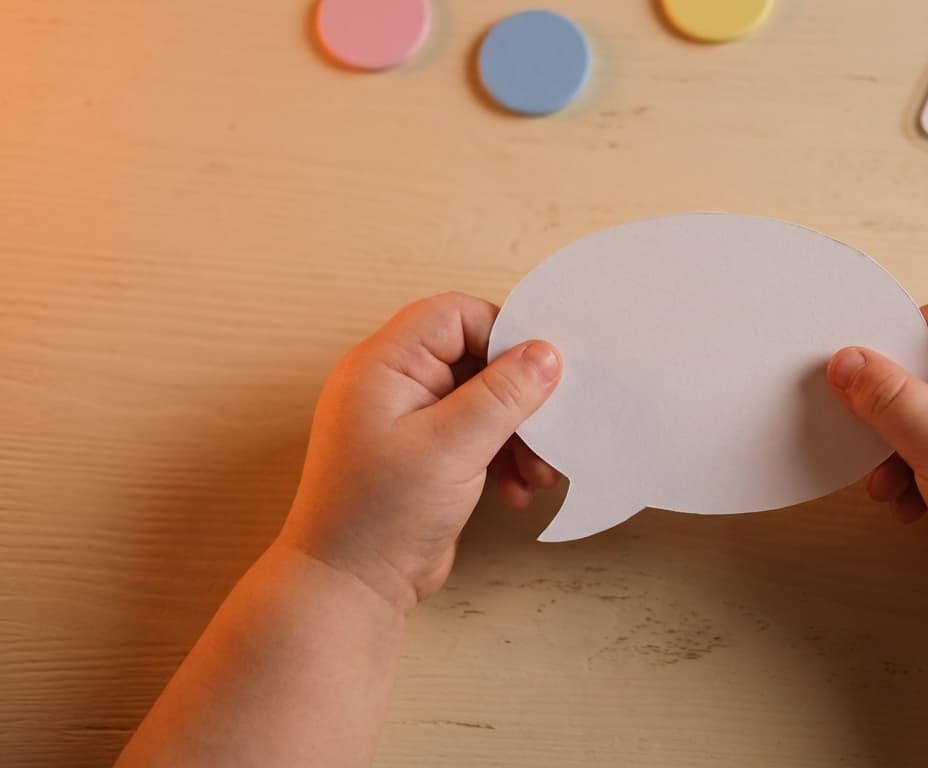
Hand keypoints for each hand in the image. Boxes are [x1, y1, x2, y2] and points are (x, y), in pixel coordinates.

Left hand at [277, 293, 563, 612]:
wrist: (349, 589)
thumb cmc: (380, 515)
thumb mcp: (452, 447)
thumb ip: (502, 394)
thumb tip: (545, 353)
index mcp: (384, 365)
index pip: (455, 316)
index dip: (503, 336)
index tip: (541, 371)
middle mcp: (394, 385)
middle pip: (476, 359)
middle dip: (519, 398)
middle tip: (548, 430)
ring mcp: (409, 421)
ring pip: (483, 401)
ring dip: (518, 434)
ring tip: (538, 474)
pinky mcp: (426, 456)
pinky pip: (477, 436)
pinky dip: (503, 458)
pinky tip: (516, 492)